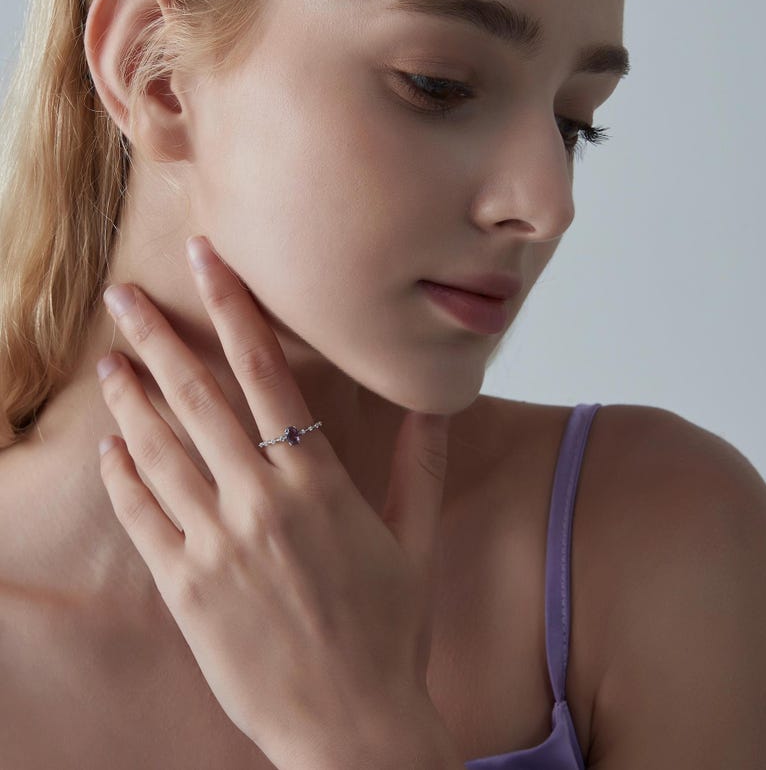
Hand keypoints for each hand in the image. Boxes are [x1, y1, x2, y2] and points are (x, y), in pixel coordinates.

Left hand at [95, 235, 452, 767]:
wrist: (352, 724)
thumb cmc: (390, 629)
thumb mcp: (415, 539)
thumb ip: (419, 462)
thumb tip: (436, 402)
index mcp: (317, 482)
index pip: (266, 371)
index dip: (234, 308)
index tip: (206, 262)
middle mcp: (260, 502)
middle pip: (198, 398)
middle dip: (158, 338)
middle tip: (124, 296)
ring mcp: (216, 545)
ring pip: (159, 450)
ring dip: (130, 399)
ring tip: (109, 360)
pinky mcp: (186, 588)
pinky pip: (142, 518)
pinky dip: (121, 477)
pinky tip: (109, 447)